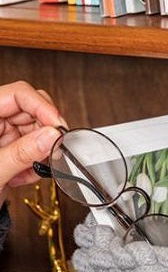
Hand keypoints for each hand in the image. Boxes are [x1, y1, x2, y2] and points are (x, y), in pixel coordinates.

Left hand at [0, 80, 65, 205]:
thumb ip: (23, 152)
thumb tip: (52, 135)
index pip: (18, 95)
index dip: (42, 108)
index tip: (58, 128)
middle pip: (33, 110)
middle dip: (45, 133)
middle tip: (53, 151)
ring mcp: (3, 133)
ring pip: (39, 132)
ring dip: (40, 154)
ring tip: (27, 172)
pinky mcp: (12, 147)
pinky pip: (37, 150)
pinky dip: (36, 165)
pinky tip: (22, 176)